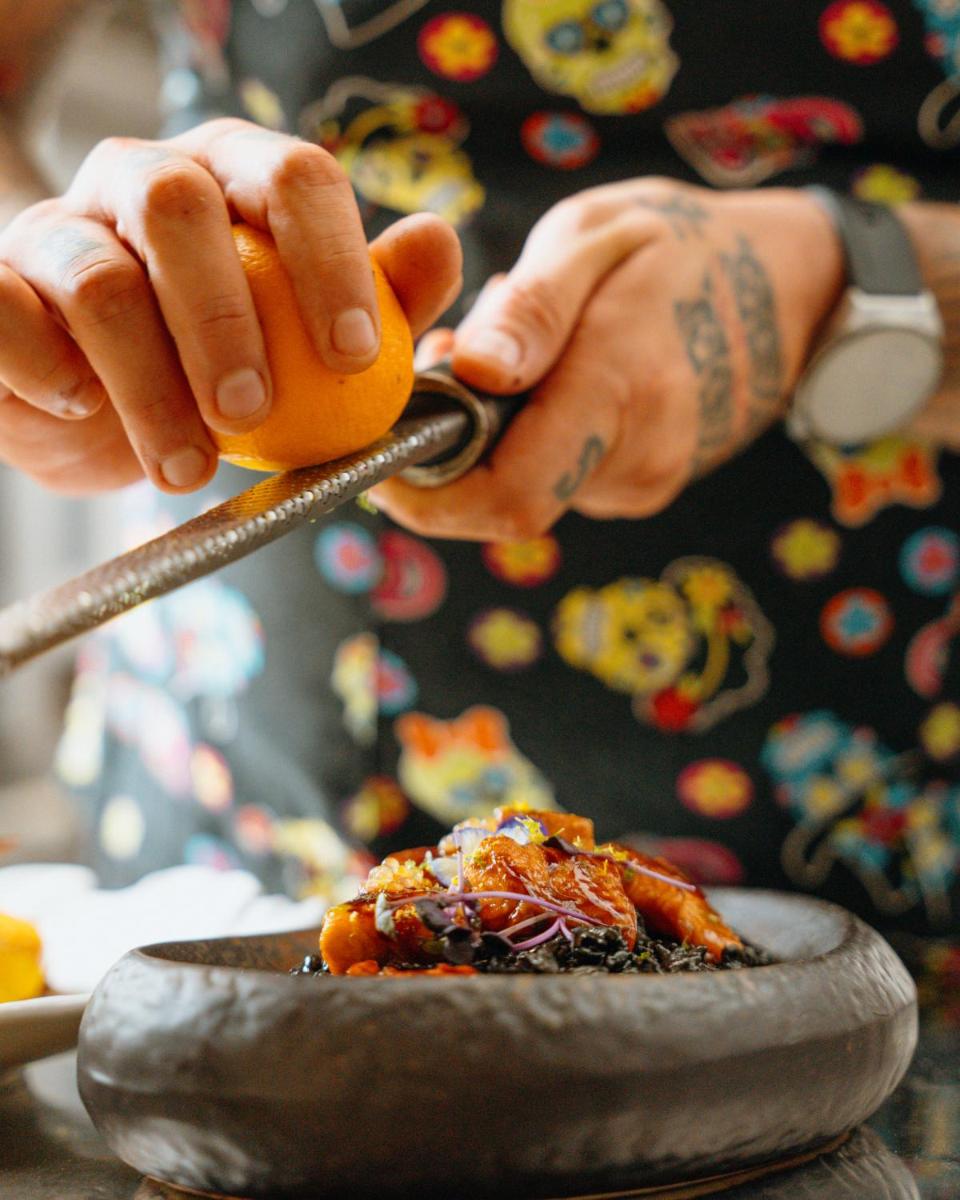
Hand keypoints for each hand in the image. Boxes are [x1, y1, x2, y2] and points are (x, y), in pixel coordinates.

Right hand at [0, 118, 460, 493]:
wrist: (97, 403)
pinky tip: (83, 413)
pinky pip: (3, 311)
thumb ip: (380, 295)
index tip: (357, 356)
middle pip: (183, 209)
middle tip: (254, 412)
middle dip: (226, 318)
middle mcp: (143, 179)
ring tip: (186, 466)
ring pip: (99, 280)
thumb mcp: (312, 338)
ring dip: (150, 387)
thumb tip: (439, 242)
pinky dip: (46, 369)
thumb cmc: (219, 368)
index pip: (293, 178)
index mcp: (235, 177)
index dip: (332, 261)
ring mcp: (59, 226)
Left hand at [372, 179, 842, 540]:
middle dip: (455, 445)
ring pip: (525, 486)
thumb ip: (534, 308)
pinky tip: (550, 379)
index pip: (508, 497)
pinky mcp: (638, 487)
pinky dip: (528, 437)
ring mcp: (642, 483)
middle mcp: (637, 459)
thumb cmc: (679, 246)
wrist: (783, 287)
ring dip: (492, 434)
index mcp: (623, 390)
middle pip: (503, 498)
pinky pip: (555, 478)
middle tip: (454, 359)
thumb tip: (471, 372)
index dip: (427, 498)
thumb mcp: (597, 237)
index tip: (379, 453)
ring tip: (519, 354)